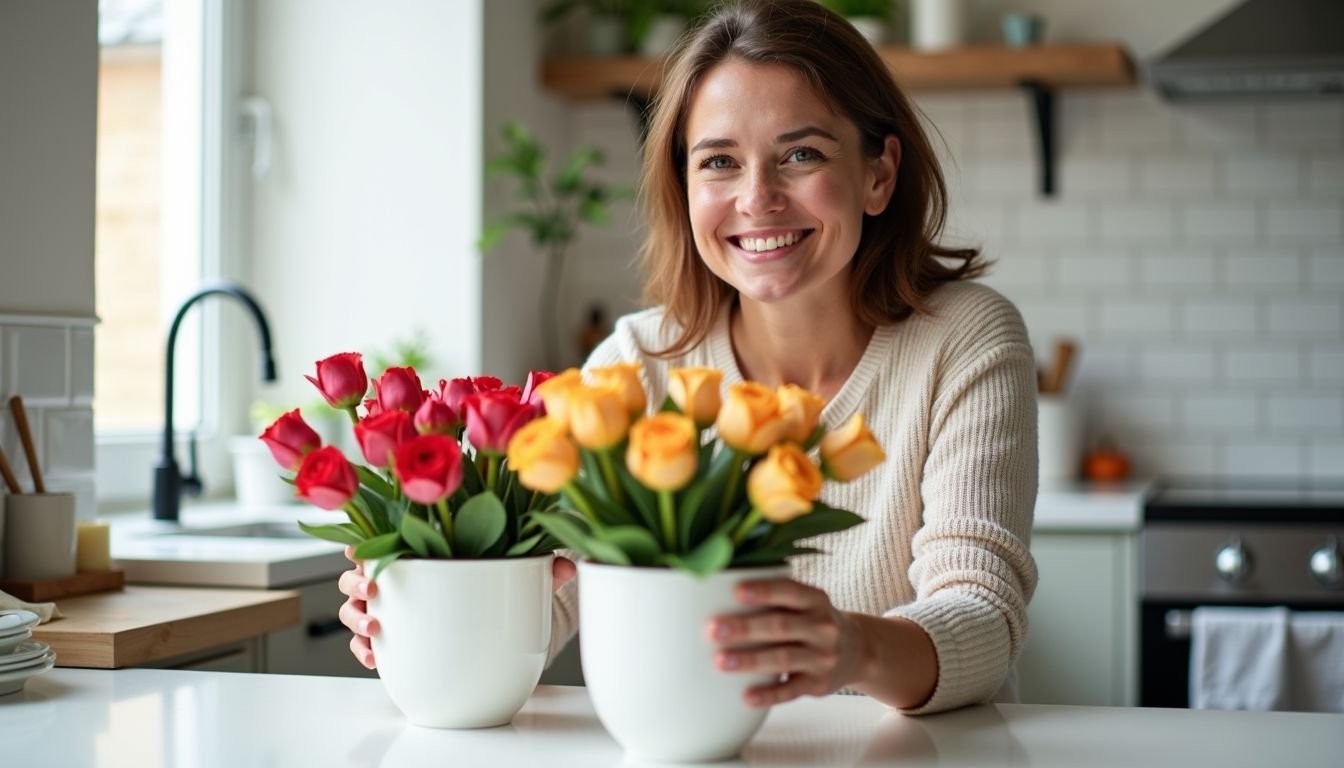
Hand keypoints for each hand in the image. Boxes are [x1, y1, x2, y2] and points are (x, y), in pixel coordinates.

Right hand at [338, 548, 576, 668]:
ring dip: (357, 619)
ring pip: (356, 610)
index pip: (381, 538)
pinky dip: (366, 652)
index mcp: (422, 548)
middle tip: (371, 589)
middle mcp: (402, 577)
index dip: (363, 542)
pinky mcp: (399, 640)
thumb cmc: (506, 581)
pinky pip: (371, 646)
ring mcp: (396, 610)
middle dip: (356, 582)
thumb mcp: (524, 570)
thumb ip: (541, 566)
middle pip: (359, 574)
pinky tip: (375, 658)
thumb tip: (567, 567)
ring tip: (375, 629)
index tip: (359, 549)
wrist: (512, 623)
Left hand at [705, 578, 866, 707]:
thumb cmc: (814, 621)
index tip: (735, 591)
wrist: (857, 651)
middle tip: (712, 629)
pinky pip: (791, 690)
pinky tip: (746, 696)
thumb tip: (718, 592)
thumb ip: (776, 596)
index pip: (789, 592)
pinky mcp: (819, 685)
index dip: (763, 591)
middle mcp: (823, 627)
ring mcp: (823, 657)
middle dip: (745, 628)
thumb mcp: (806, 602)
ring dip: (750, 660)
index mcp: (816, 600)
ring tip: (720, 661)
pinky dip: (768, 694)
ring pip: (783, 658)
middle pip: (781, 626)